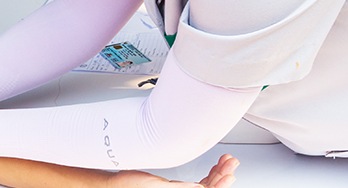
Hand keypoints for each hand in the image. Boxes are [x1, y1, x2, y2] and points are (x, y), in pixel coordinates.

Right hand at [106, 155, 238, 187]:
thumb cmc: (130, 186)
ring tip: (227, 162)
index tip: (229, 174)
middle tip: (231, 163)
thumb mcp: (157, 186)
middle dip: (222, 175)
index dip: (220, 185)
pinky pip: (199, 183)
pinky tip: (216, 167)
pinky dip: (209, 174)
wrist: (116, 181)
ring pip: (207, 185)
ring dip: (218, 173)